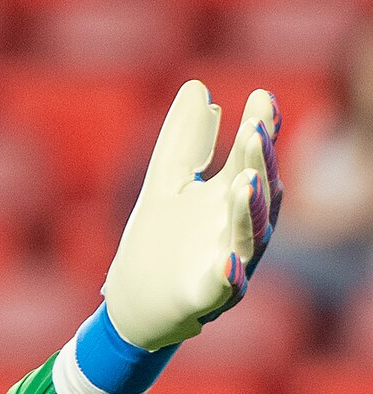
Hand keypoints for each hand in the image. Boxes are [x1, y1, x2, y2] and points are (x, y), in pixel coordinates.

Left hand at [103, 81, 279, 353]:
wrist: (131, 306)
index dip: (259, 129)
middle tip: (255, 131)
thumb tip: (197, 86)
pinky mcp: (207, 301)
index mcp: (229, 197)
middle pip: (259, 194)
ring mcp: (228, 264)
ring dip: (250, 211)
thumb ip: (183, 141)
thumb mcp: (165, 184)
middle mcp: (237, 229)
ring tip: (246, 182)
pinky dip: (230, 275)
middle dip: (260, 163)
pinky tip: (228, 261)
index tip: (261, 97)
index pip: (251, 158)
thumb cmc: (158, 244)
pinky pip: (226, 288)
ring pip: (250, 238)